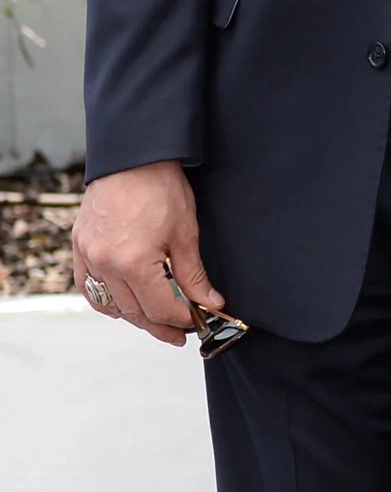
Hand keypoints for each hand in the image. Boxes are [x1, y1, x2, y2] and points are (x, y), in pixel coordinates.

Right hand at [71, 161, 221, 347]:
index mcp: (133, 263)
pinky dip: (106, 300)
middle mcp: (105, 264)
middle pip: (134, 312)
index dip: (181, 320)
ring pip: (109, 304)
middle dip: (159, 325)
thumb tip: (209, 303)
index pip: (159, 308)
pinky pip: (88, 287)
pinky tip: (123, 303)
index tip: (196, 322)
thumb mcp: (185, 234)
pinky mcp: (80, 246)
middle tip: (178, 334)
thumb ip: (194, 276)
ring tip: (155, 320)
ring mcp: (89, 255)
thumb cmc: (159, 187)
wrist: (132, 156)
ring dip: (133, 315)